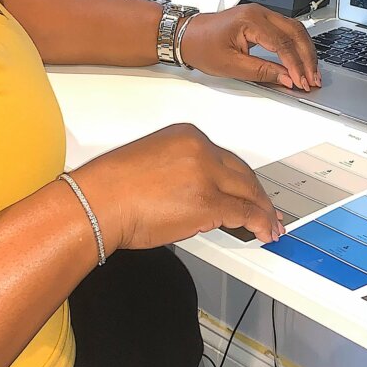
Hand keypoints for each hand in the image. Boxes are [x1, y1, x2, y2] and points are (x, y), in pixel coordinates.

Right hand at [70, 124, 284, 250]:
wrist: (97, 202)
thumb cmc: (111, 188)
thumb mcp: (152, 163)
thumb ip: (181, 171)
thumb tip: (197, 193)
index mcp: (187, 136)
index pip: (225, 158)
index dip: (240, 179)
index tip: (246, 189)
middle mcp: (200, 149)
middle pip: (241, 173)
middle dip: (256, 194)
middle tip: (266, 209)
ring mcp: (206, 175)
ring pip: (247, 192)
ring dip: (262, 211)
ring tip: (270, 225)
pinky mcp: (208, 202)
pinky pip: (242, 213)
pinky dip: (258, 223)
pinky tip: (263, 231)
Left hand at [178, 6, 320, 90]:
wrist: (186, 35)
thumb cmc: (202, 46)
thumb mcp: (231, 66)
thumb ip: (262, 71)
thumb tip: (286, 78)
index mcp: (251, 21)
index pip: (283, 44)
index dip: (295, 65)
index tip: (301, 82)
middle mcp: (259, 12)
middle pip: (295, 33)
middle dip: (307, 58)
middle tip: (312, 79)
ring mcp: (261, 14)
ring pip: (294, 30)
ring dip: (305, 51)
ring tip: (310, 72)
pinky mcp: (261, 20)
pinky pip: (286, 30)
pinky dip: (296, 46)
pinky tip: (300, 60)